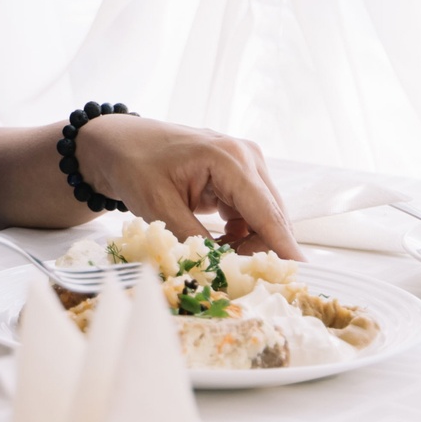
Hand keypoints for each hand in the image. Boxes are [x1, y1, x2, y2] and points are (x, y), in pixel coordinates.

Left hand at [70, 116, 302, 258]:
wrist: (119, 143)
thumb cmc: (135, 166)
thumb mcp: (159, 207)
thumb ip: (194, 240)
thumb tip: (220, 273)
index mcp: (229, 159)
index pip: (266, 212)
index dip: (283, 246)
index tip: (300, 274)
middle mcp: (246, 157)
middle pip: (271, 216)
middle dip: (260, 250)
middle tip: (238, 278)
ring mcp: (245, 164)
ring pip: (264, 217)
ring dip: (249, 243)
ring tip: (218, 257)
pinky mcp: (238, 175)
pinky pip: (252, 213)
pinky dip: (241, 234)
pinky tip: (218, 243)